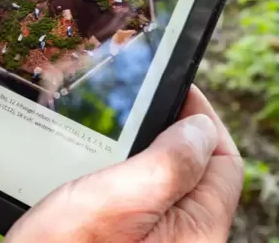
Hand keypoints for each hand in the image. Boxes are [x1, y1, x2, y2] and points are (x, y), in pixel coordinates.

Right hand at [5, 86, 242, 242]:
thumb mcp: (121, 197)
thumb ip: (172, 162)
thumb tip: (200, 127)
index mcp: (195, 230)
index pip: (222, 160)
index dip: (201, 119)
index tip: (174, 88)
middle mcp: (180, 238)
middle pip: (195, 170)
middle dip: (170, 132)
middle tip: (137, 105)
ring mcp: (151, 240)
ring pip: (162, 183)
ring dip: (142, 153)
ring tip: (113, 131)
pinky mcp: (124, 240)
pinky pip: (136, 199)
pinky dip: (121, 176)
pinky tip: (94, 167)